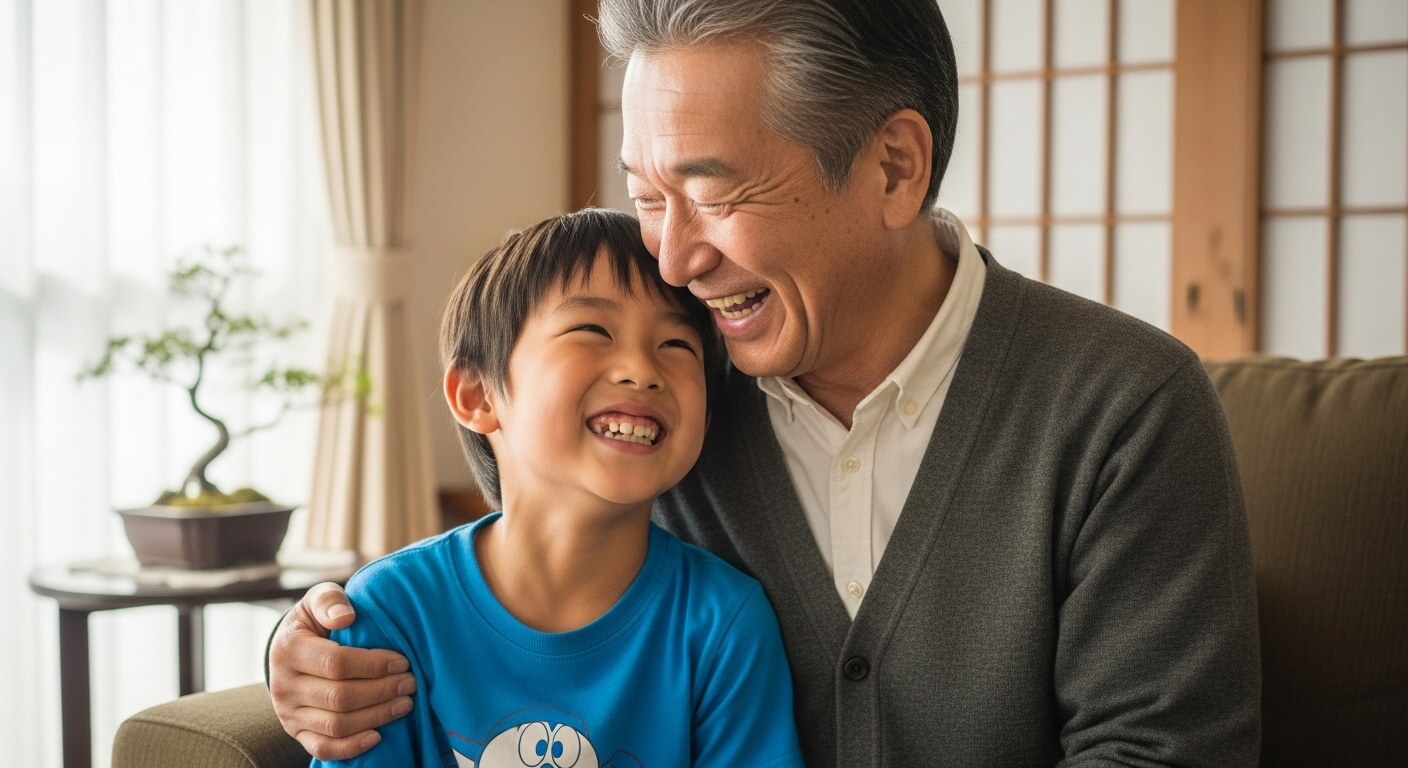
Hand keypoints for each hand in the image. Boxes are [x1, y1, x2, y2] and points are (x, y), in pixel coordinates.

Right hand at [268, 582, 416, 759]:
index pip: (336, 663)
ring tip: (405, 703)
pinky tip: (378, 736)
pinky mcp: (296, 733)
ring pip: (336, 725)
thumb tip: (346, 617)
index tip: (403, 661)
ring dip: (376, 717)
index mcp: (288, 649)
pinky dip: (352, 747)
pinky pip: (323, 748)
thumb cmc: (315, 622)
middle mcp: (283, 686)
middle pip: (339, 697)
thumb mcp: (318, 601)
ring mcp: (288, 714)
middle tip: (411, 683)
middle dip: (382, 691)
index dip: (374, 665)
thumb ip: (330, 600)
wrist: (290, 650)